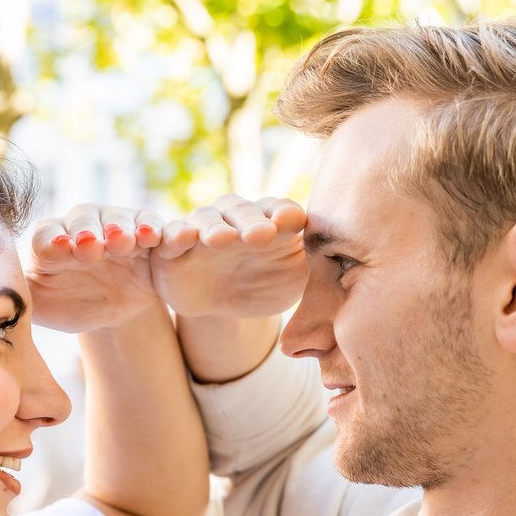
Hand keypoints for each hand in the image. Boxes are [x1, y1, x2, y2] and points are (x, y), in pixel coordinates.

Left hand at [26, 204, 164, 333]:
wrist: (112, 310)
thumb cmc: (69, 304)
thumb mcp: (41, 306)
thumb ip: (16, 300)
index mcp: (50, 240)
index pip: (46, 235)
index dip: (52, 242)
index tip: (58, 252)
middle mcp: (82, 225)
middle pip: (83, 220)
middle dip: (88, 232)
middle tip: (93, 247)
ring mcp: (115, 225)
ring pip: (117, 218)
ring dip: (121, 228)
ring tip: (126, 241)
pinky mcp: (146, 233)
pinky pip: (152, 224)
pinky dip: (154, 227)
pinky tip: (154, 236)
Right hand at [150, 195, 308, 319]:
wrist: (222, 306)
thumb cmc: (264, 286)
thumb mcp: (294, 282)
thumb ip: (315, 270)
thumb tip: (344, 269)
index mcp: (271, 221)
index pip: (281, 210)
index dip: (287, 214)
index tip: (294, 222)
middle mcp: (237, 218)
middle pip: (244, 210)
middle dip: (252, 220)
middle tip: (262, 235)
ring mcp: (204, 229)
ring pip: (207, 218)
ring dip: (215, 226)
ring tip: (222, 239)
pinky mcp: (174, 246)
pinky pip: (172, 234)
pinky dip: (175, 233)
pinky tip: (183, 238)